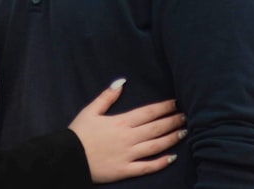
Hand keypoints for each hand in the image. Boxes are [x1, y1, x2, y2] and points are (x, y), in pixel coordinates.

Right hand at [68, 80, 183, 182]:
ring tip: (184, 132)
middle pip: (156, 128)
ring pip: (155, 146)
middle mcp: (128, 138)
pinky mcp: (125, 170)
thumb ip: (106, 96)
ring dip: (171, 138)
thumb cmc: (79, 133)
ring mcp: (128, 155)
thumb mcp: (90, 110)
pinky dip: (161, 162)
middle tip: (185, 116)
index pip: (148, 112)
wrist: (68, 158)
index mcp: (120, 122)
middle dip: (172, 121)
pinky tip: (172, 157)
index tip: (175, 102)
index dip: (163, 107)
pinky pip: (147, 166)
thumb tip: (121, 82)